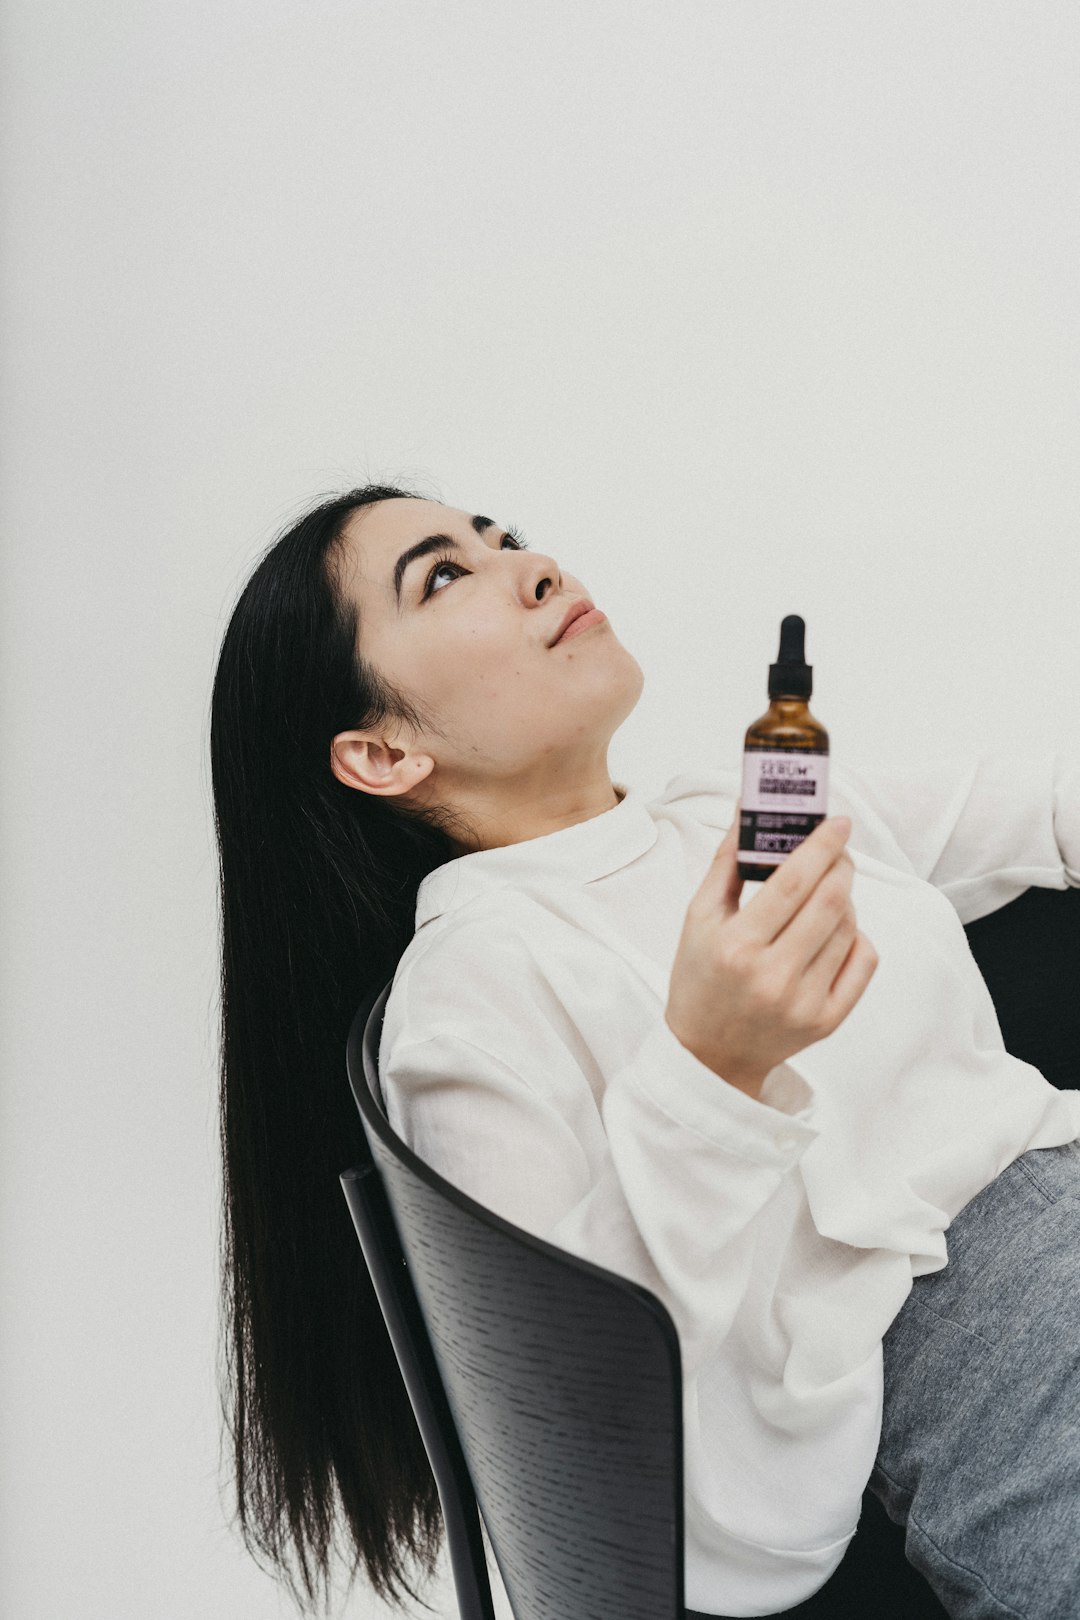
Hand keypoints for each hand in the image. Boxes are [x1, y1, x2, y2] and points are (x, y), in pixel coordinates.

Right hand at [664, 804, 878, 1097]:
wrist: (710, 1053)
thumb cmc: (700, 977)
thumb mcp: (698, 917)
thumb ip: (726, 861)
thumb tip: (747, 807)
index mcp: (737, 946)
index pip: (793, 883)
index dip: (821, 846)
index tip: (838, 822)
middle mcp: (773, 976)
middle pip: (830, 901)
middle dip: (841, 864)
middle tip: (837, 848)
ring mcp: (805, 1002)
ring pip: (849, 927)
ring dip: (845, 898)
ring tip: (827, 891)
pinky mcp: (828, 1021)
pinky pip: (863, 961)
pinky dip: (856, 936)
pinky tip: (836, 930)